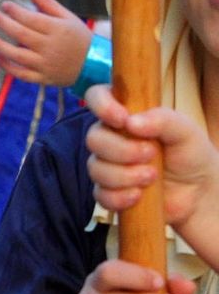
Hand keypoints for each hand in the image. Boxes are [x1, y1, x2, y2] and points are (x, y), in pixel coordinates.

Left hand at [0, 0, 93, 86]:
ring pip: (18, 55)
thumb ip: (46, 2)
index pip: (31, 19)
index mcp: (58, 30)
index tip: (4, 4)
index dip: (15, 11)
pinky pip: (22, 74)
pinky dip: (8, 67)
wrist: (96, 66)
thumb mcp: (67, 17)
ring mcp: (47, 65)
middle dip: (2, 22)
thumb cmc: (78, 37)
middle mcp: (51, 48)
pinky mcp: (44, 78)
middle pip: (21, 34)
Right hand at [86, 86, 218, 232]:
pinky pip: (100, 194)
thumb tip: (131, 122)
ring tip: (152, 177)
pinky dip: (119, 197)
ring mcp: (108, 165)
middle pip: (93, 138)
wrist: (200, 192)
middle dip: (122, 150)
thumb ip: (162, 120)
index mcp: (125, 114)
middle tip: (151, 154)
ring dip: (124, 175)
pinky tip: (139, 195)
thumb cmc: (191, 154)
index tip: (122, 120)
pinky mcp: (110, 191)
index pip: (97, 96)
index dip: (101, 105)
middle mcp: (111, 137)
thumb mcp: (186, 131)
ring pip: (96, 168)